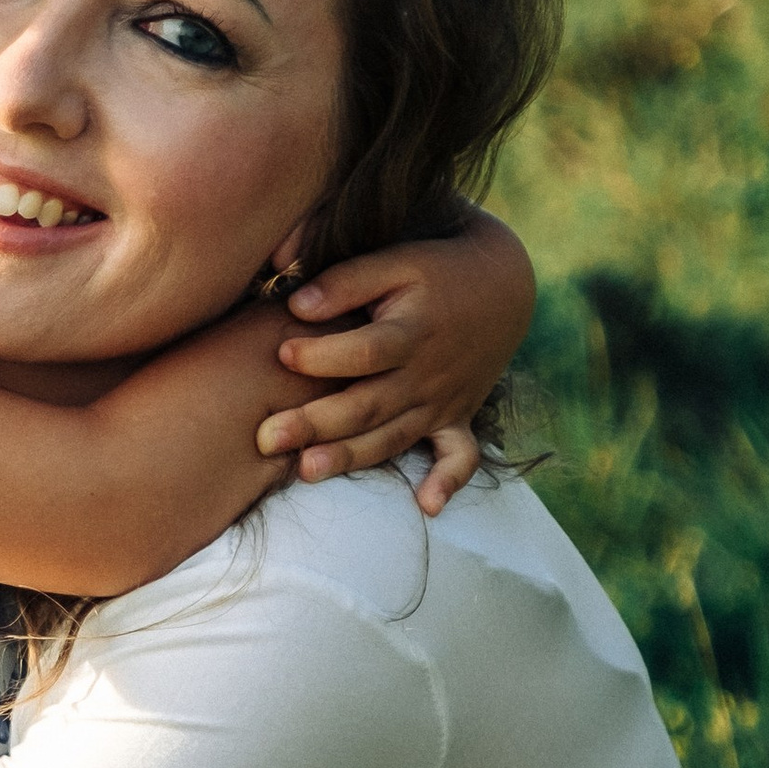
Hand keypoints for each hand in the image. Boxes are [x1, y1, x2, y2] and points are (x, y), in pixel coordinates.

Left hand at [256, 210, 534, 518]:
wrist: (502, 285)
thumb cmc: (434, 270)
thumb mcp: (397, 260)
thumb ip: (347, 280)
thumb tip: (297, 305)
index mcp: (411, 332)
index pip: (364, 351)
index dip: (323, 354)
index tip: (281, 351)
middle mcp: (426, 374)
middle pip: (368, 405)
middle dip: (317, 424)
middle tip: (266, 438)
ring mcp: (442, 402)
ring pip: (393, 437)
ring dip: (352, 457)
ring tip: (306, 472)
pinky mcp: (456, 419)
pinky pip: (461, 456)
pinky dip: (449, 481)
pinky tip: (428, 506)